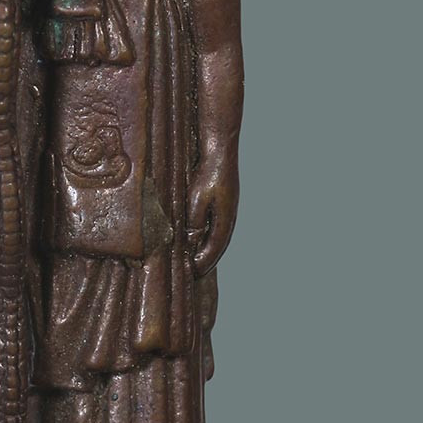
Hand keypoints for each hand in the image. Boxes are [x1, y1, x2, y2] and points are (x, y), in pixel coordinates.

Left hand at [187, 161, 238, 275]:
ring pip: (220, 237)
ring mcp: (230, 209)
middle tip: (195, 272)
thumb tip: (192, 242)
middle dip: (208, 260)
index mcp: (225, 218)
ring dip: (209, 250)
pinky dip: (210, 237)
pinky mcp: (226, 203)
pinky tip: (202, 239)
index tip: (193, 272)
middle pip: (220, 245)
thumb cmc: (208, 172)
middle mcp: (230, 216)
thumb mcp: (196, 198)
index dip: (204, 262)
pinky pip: (218, 226)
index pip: (215, 248)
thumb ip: (194, 221)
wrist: (220, 149)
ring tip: (198, 261)